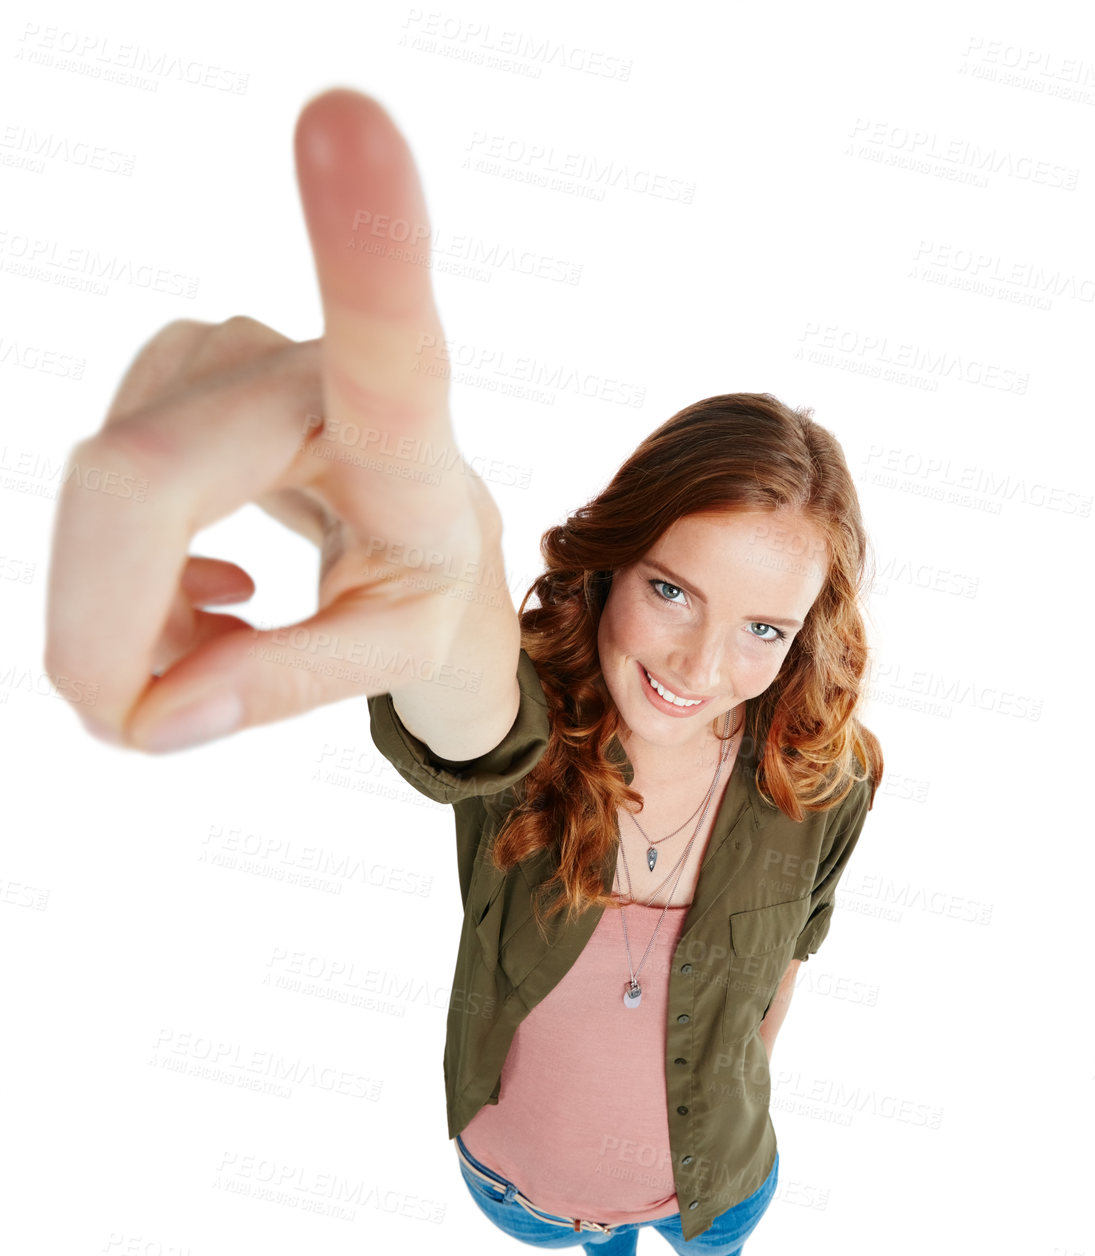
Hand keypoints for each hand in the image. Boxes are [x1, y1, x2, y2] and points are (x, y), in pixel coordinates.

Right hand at [44, 88, 502, 751]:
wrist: (414, 519)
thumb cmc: (425, 578)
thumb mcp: (402, 654)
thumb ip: (289, 683)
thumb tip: (150, 716)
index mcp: (405, 430)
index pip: (386, 341)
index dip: (361, 246)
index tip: (350, 120)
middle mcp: (298, 363)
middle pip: (135, 488)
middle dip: (102, 634)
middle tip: (134, 727)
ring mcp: (218, 351)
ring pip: (100, 499)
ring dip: (131, 616)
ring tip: (229, 638)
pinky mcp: (166, 367)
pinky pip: (99, 491)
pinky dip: (126, 582)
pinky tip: (215, 596)